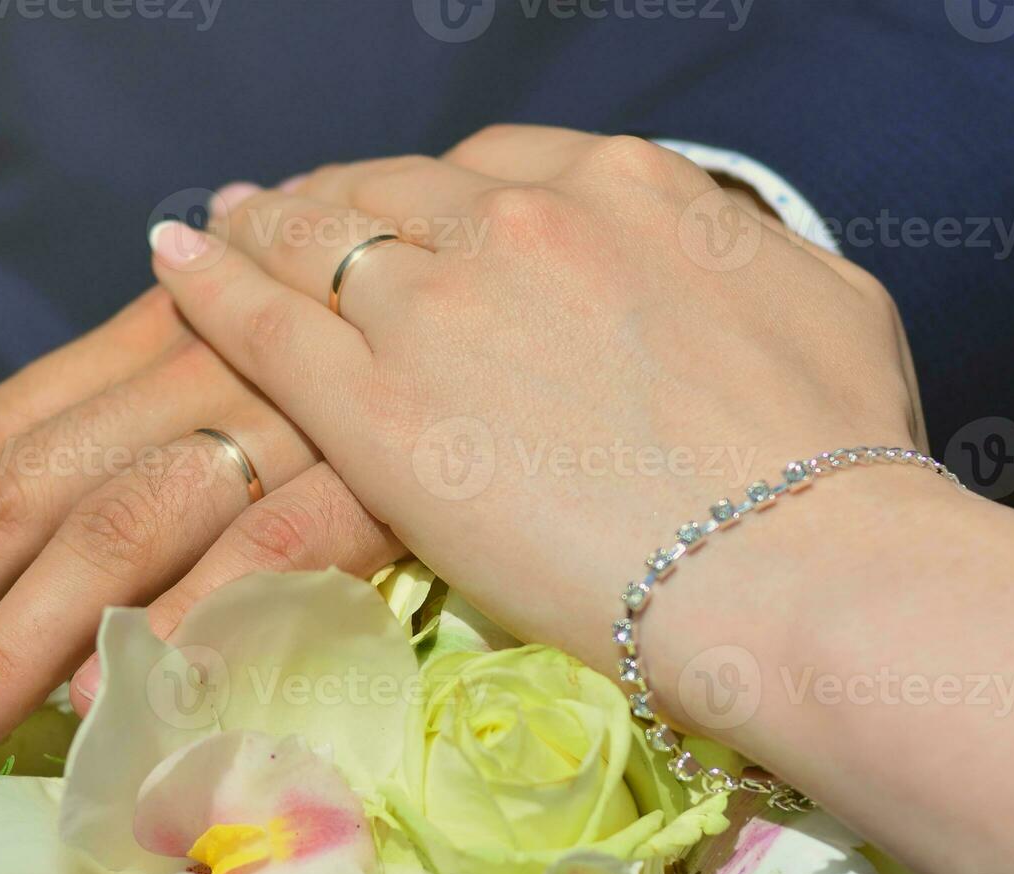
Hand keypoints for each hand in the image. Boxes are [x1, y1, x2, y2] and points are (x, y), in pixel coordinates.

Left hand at [0, 287, 400, 788]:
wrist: (498, 302)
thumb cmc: (345, 353)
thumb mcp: (222, 357)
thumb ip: (124, 421)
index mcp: (144, 334)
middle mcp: (192, 364)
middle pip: (18, 496)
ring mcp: (280, 418)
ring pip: (111, 531)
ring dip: (0, 649)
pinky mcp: (370, 478)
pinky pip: (257, 553)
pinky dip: (173, 623)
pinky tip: (99, 700)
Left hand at [148, 126, 929, 682]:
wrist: (802, 566)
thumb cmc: (840, 458)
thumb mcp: (818, 304)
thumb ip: (730, 253)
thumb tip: (705, 246)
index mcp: (624, 188)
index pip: (491, 167)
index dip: (428, 188)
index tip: (400, 208)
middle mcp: (519, 222)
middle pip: (389, 191)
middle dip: (335, 199)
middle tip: (287, 214)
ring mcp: (438, 308)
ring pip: (314, 240)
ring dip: (263, 228)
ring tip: (223, 230)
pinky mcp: (378, 410)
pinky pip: (266, 322)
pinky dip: (210, 283)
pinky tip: (173, 255)